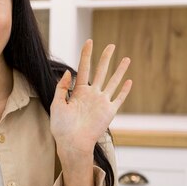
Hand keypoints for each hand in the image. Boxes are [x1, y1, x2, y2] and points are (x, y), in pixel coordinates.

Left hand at [50, 40, 131, 159]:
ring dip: (120, 70)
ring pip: (113, 81)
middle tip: (111, 46)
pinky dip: (125, 90)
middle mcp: (91, 95)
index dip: (86, 55)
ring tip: (126, 58)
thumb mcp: (57, 104)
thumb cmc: (61, 127)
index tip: (89, 41)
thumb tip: (68, 71)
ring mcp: (101, 102)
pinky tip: (129, 81)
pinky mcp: (109, 111)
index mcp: (78, 92)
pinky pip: (119, 98)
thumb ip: (61, 87)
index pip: (84, 68)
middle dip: (105, 58)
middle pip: (100, 71)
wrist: (72, 143)